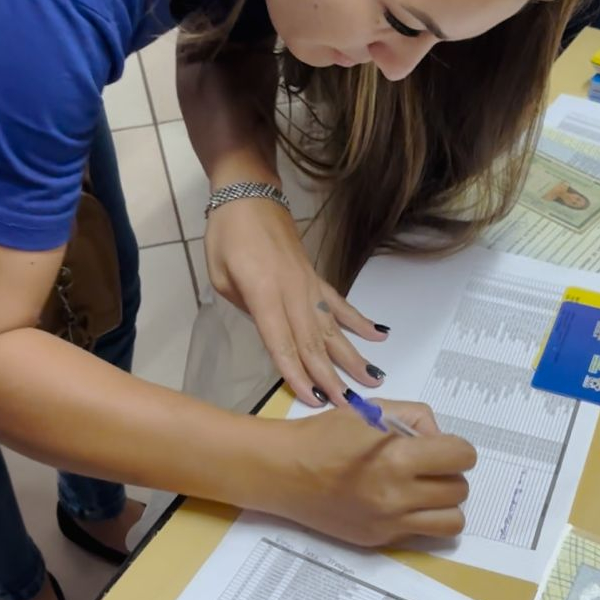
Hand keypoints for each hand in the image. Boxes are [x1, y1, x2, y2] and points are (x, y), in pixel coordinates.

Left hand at [204, 197, 392, 407]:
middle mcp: (293, 291)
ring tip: (373, 380)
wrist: (249, 194)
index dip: (297, 373)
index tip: (313, 399)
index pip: (282, 342)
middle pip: (313, 341)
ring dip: (352, 356)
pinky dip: (360, 320)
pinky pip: (340, 303)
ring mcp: (309, 284)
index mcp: (264, 293)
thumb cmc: (227, 235)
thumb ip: (246, 309)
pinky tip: (378, 335)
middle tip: (348, 405)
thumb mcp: (220, 276)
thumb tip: (269, 331)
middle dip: (330, 376)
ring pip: (332, 327)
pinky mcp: (316, 277)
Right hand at [273, 401, 474, 545]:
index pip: (461, 457)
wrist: (283, 471)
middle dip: (450, 473)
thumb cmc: (325, 435)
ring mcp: (389, 523)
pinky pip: (422, 534)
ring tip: (424, 489)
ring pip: (452, 522)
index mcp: (397, 458)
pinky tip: (400, 503)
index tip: (441, 445)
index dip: (456, 447)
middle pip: (459, 490)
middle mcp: (397, 496)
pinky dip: (421, 519)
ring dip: (445, 503)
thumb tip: (438, 438)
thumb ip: (413, 417)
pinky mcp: (379, 540)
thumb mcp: (371, 410)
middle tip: (428, 465)